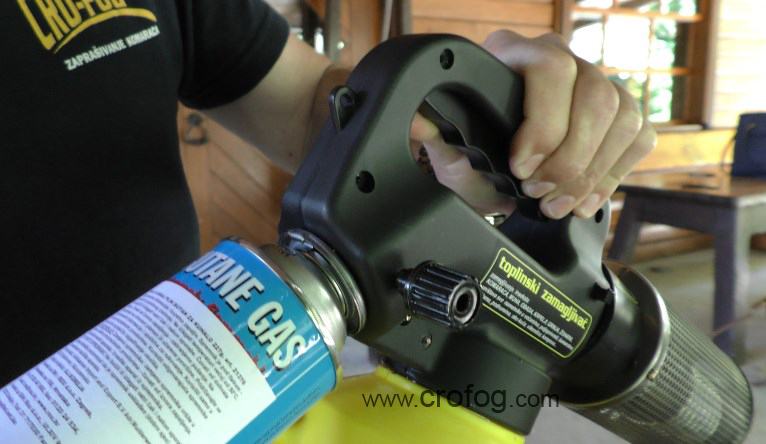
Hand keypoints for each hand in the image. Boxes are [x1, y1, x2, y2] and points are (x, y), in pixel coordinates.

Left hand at [410, 30, 656, 218]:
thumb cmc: (470, 156)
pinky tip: (582, 199)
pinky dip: (613, 175)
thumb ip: (432, 136)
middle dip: (570, 157)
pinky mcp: (620, 115)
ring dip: (592, 172)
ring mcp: (595, 84)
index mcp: (513, 54)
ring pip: (623, 116)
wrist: (491, 176)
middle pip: (595, 95)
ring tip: (557, 204)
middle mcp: (559, 59)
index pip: (550, 68)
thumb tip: (416, 120)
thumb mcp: (447, 151)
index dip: (544, 123)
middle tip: (539, 193)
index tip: (521, 167)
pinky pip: (638, 136)